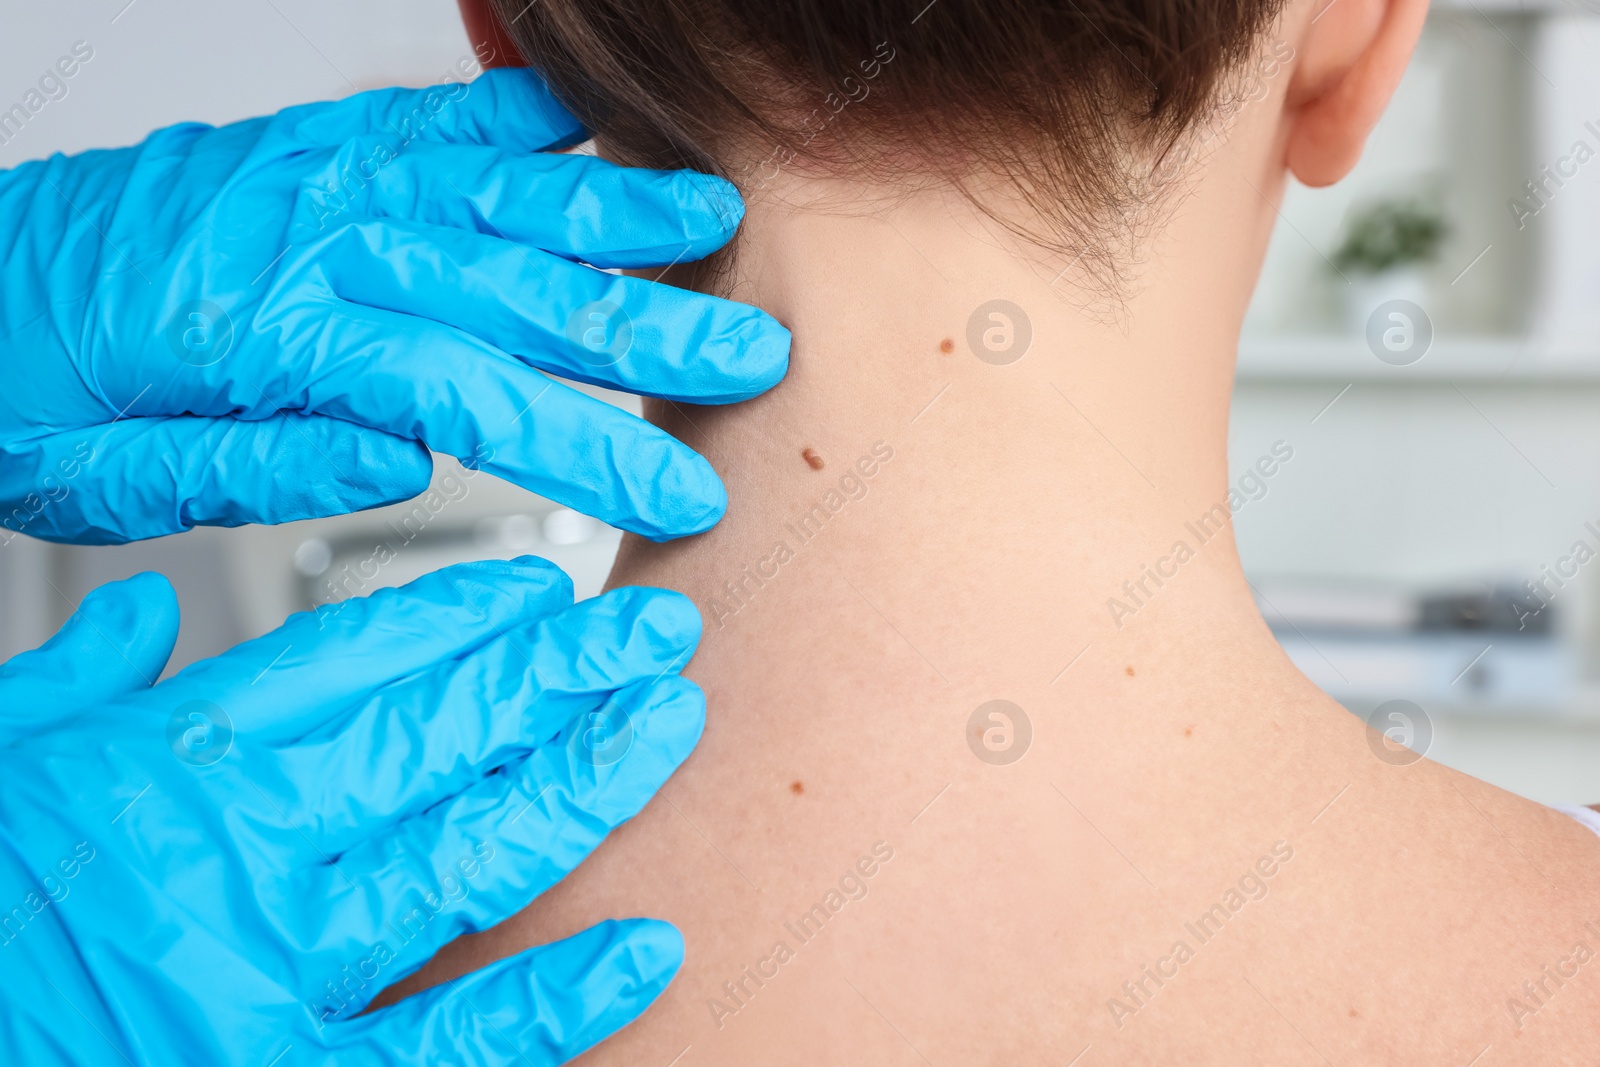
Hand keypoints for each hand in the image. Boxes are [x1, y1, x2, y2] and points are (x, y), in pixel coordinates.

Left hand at [0, 67, 786, 545]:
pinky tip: (581, 114)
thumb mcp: (109, 475)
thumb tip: (404, 457)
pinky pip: (427, 117)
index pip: (477, 399)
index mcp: (276, 343)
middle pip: (518, 287)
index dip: (593, 450)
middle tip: (755, 354)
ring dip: (613, 205)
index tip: (680, 497)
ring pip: (496, 188)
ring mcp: (318, 179)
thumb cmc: (22, 387)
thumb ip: (265, 461)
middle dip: (651, 327)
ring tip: (713, 220)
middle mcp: (316, 244)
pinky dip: (512, 112)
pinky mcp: (305, 144)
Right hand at [0, 558, 703, 1064]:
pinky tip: (648, 946)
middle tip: (660, 624)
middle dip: (567, 671)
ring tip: (672, 719)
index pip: (356, 654)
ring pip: (471, 855)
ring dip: (587, 782)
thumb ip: (79, 679)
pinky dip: (554, 998)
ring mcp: (276, 962)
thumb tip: (147, 616)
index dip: (468, 612)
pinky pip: (448, 1041)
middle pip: (442, 733)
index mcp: (177, 754)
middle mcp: (244, 843)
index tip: (546, 588)